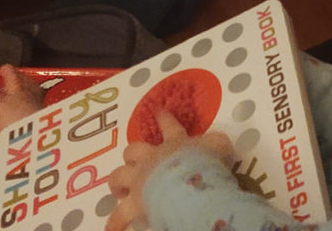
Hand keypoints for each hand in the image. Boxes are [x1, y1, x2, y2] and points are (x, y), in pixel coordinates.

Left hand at [106, 110, 234, 230]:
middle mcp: (152, 158)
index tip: (158, 112)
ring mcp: (139, 179)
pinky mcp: (133, 202)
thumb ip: (216, 142)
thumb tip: (218, 143)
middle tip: (134, 163)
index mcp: (174, 143)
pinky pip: (120, 215)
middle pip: (133, 151)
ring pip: (118, 176)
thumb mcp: (219, 146)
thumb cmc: (207, 163)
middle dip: (131, 156)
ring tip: (118, 191)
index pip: (168, 125)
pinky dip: (115, 222)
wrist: (189, 185)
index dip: (164, 118)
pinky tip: (112, 228)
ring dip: (117, 183)